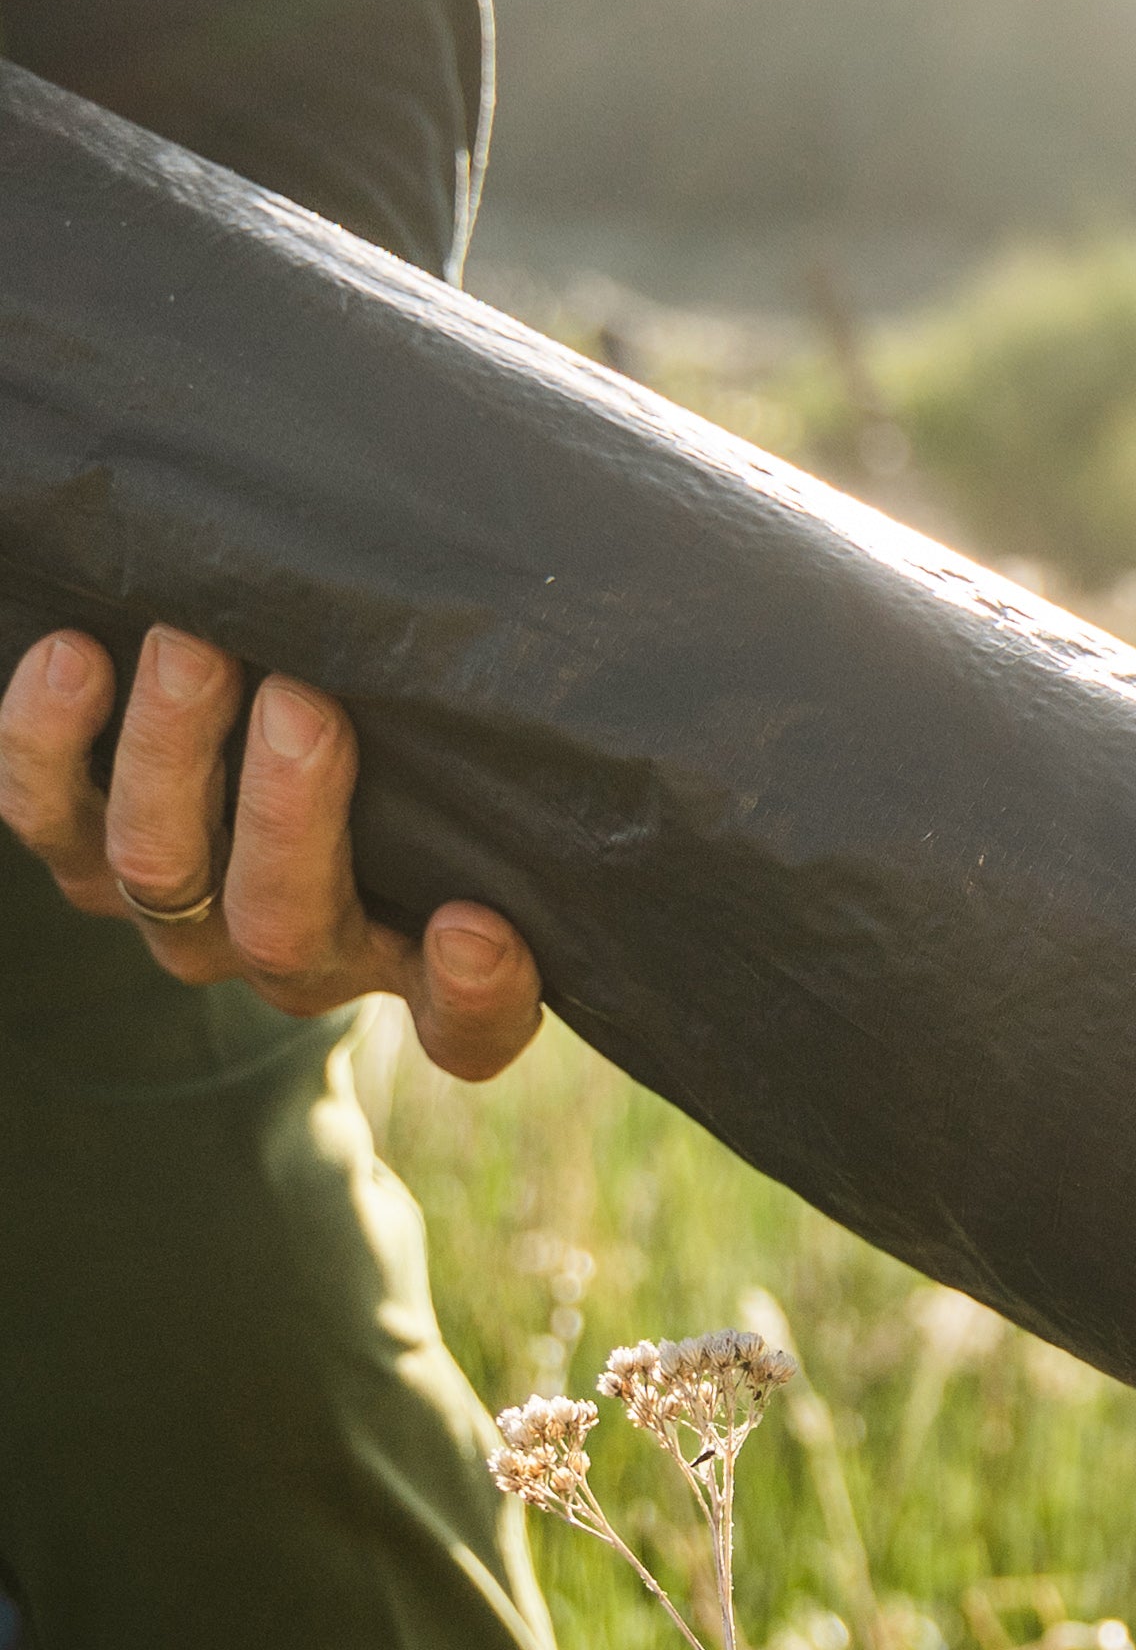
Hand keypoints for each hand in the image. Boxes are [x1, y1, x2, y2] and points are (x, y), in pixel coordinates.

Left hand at [0, 622, 542, 1082]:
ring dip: (171, 756)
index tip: (478, 924)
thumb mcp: (481, 733)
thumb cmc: (417, 709)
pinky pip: (42, 812)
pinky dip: (45, 740)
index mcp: (420, 955)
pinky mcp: (84, 844)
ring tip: (187, 645)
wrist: (264, 696)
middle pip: (288, 932)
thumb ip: (519, 725)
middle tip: (301, 700)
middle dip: (289, 815)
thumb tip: (569, 626)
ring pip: (161, 869)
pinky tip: (74, 654)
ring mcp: (182, 906)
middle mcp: (299, 950)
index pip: (465, 1023)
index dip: (472, 996)